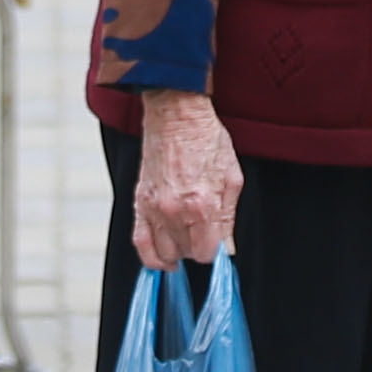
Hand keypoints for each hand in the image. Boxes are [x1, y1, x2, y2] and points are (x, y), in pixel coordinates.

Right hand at [132, 89, 239, 267]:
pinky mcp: (140, 202)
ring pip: (164, 252)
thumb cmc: (206, 138)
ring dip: (177, 250)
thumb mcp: (232, 177)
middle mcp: (175, 211)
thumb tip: (227, 248)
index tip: (217, 241)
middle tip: (204, 230)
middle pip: (186, 253)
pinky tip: (163, 257)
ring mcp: (154, 208)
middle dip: (198, 246)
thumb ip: (229, 218)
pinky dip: (151, 256)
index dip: (215, 250)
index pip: (206, 253)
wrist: (176, 114)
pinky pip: (140, 242)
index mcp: (202, 204)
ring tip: (186, 237)